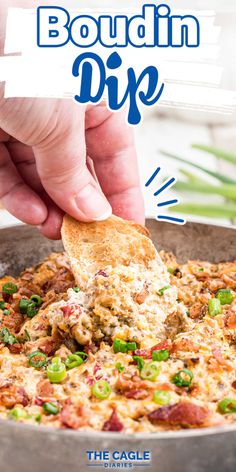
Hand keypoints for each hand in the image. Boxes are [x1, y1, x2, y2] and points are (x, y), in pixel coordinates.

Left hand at [0, 96, 144, 238]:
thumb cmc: (23, 55)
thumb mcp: (61, 123)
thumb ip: (73, 173)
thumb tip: (93, 211)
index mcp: (94, 98)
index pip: (118, 154)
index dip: (125, 193)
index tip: (127, 228)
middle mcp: (62, 111)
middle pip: (77, 169)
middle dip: (80, 206)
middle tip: (85, 238)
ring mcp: (25, 120)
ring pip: (41, 175)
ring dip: (49, 207)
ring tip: (56, 231)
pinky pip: (8, 170)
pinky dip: (18, 194)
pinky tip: (31, 213)